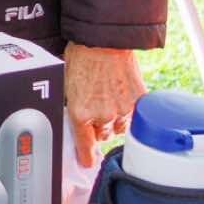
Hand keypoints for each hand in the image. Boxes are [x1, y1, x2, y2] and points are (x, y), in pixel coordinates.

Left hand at [64, 42, 146, 167]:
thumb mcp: (65, 83)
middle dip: (97, 127)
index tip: (86, 162)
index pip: (84, 145)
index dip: (85, 156)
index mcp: (79, 113)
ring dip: (113, 119)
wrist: (105, 41)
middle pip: (102, 135)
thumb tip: (74, 121)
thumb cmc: (81, 56)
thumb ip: (72, 106)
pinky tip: (121, 95)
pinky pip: (134, 115)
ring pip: (119, 126)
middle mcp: (102, 115)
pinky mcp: (138, 102)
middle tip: (95, 109)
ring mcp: (122, 110)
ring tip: (108, 98)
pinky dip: (128, 109)